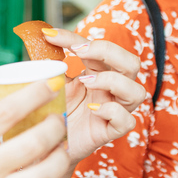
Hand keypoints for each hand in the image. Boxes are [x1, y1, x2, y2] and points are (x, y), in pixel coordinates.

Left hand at [42, 27, 145, 162]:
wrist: (48, 143)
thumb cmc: (53, 110)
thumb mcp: (51, 81)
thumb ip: (51, 62)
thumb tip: (40, 37)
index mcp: (98, 73)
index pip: (97, 47)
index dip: (74, 37)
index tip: (49, 35)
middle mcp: (111, 90)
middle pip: (131, 63)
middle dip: (108, 51)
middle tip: (79, 52)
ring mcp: (113, 110)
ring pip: (137, 91)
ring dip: (112, 80)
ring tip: (86, 82)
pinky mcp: (110, 132)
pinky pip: (126, 121)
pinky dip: (112, 111)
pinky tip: (92, 109)